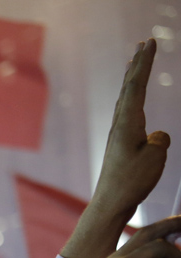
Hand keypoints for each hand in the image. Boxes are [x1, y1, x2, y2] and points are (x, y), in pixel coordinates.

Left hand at [63, 40, 169, 257]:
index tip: (151, 43)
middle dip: (138, 64)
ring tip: (135, 62)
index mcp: (128, 122)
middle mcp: (120, 125)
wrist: (111, 203)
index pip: (137, 85)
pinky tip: (132, 101)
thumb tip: (155, 136)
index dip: (145, 63)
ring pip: (126, 99)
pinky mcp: (120, 145)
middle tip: (144, 43)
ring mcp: (119, 135)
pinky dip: (132, 99)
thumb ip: (159, 140)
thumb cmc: (132, 181)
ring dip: (132, 78)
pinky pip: (128, 113)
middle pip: (129, 87)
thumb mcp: (154, 157)